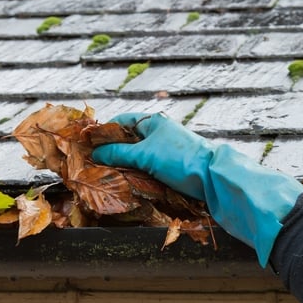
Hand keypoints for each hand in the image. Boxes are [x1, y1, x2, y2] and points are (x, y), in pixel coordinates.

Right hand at [92, 112, 213, 200]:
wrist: (212, 177)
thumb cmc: (179, 159)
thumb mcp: (145, 155)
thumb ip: (119, 154)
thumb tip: (95, 154)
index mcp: (152, 122)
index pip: (121, 121)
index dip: (105, 132)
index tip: (90, 145)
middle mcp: (157, 132)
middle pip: (127, 139)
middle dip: (112, 150)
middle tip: (95, 163)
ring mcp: (163, 149)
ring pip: (135, 155)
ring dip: (123, 164)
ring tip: (107, 174)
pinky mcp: (168, 165)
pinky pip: (145, 166)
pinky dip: (135, 172)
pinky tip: (125, 181)